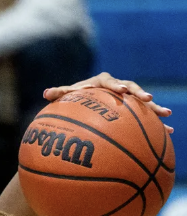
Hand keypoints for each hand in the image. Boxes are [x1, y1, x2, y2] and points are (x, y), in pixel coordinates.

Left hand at [43, 72, 173, 131]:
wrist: (87, 100)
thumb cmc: (76, 96)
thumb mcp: (68, 95)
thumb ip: (60, 93)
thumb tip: (46, 93)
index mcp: (103, 81)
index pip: (111, 82)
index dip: (117, 86)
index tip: (122, 91)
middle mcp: (118, 87)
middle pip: (132, 89)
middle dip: (140, 94)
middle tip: (149, 99)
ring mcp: (128, 98)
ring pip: (143, 103)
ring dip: (154, 108)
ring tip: (166, 115)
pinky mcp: (134, 109)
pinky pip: (147, 117)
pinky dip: (157, 124)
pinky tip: (168, 133)